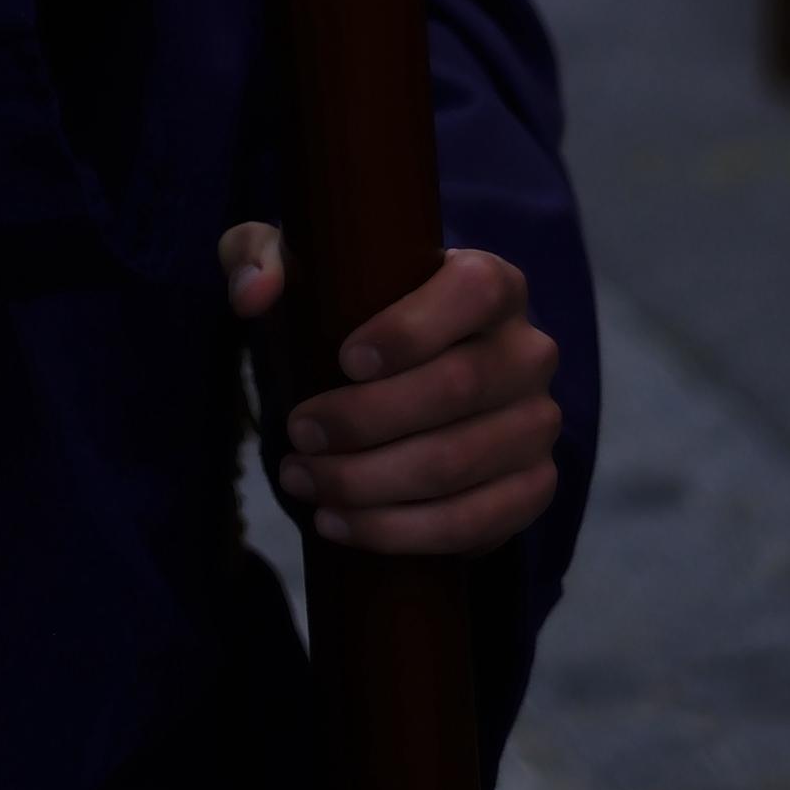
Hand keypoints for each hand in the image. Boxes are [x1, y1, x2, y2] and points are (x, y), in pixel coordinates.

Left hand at [222, 227, 560, 555]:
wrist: (397, 383)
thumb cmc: (348, 312)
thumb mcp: (299, 268)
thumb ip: (260, 257)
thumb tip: (251, 295)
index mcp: (490, 281)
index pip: (472, 293)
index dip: (410, 330)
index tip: (343, 360)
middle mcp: (528, 350)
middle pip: (457, 388)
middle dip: (365, 420)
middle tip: (299, 434)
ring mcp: (537, 424)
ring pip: (459, 464)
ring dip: (370, 484)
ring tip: (303, 481)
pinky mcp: (532, 488)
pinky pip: (476, 523)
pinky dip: (401, 532)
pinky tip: (341, 523)